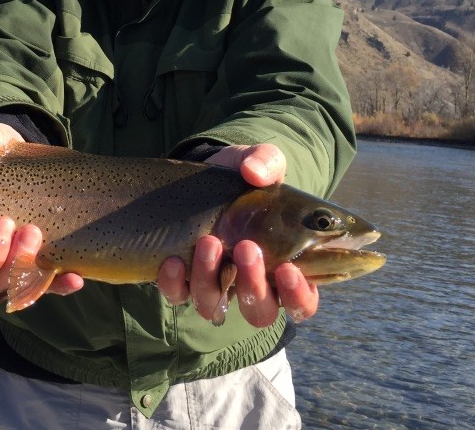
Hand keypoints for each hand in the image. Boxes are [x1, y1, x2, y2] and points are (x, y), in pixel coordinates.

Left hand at [157, 143, 318, 326]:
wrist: (206, 173)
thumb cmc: (245, 178)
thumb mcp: (260, 162)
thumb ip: (267, 162)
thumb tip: (254, 172)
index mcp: (285, 267)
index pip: (301, 301)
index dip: (297, 295)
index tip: (288, 270)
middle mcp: (251, 285)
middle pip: (259, 312)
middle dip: (253, 286)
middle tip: (246, 249)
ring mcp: (215, 285)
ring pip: (214, 306)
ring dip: (210, 280)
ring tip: (208, 242)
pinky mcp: (183, 279)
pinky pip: (178, 295)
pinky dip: (174, 283)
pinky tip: (173, 260)